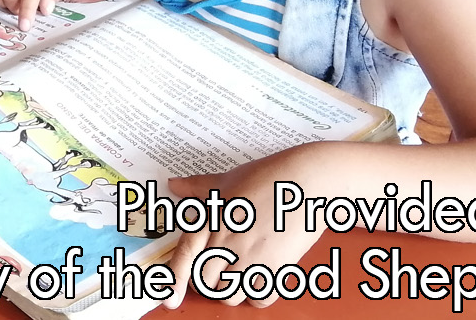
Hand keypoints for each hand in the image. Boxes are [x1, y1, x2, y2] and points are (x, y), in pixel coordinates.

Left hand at [163, 145, 335, 309]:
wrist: (307, 182)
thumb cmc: (268, 177)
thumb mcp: (226, 180)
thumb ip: (197, 187)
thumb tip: (174, 185)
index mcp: (211, 222)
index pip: (185, 256)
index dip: (174, 279)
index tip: (169, 298)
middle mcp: (228, 243)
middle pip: (205, 282)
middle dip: (208, 281)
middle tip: (218, 270)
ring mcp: (252, 258)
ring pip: (229, 294)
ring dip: (231, 289)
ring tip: (239, 272)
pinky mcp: (276, 268)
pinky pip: (259, 299)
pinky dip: (257, 294)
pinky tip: (260, 277)